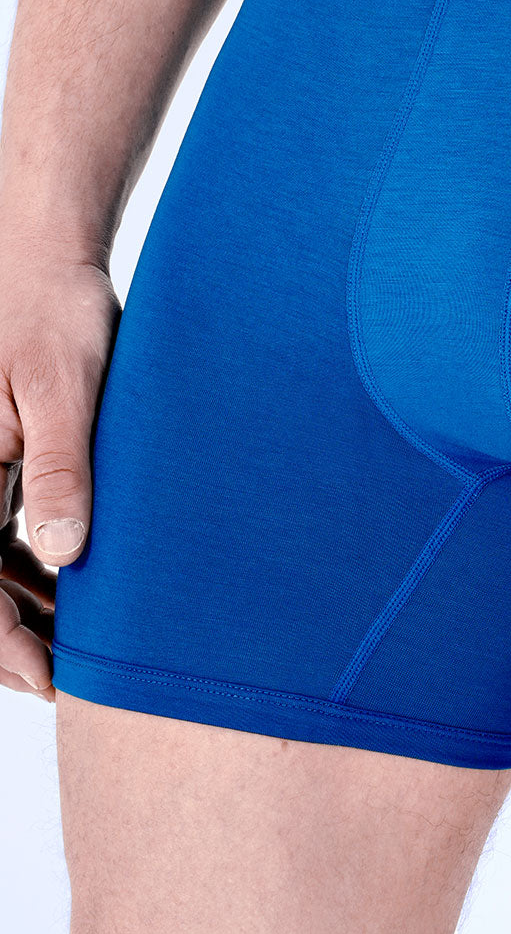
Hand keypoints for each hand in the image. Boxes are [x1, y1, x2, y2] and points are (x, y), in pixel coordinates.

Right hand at [0, 248, 119, 699]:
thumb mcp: (62, 387)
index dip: (1, 642)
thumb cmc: (53, 307)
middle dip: (11, 635)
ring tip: (79, 638)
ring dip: (21, 604)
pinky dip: (26, 565)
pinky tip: (69, 584)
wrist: (44, 254)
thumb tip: (61, 554)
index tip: (48, 679)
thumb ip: (60, 469)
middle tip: (71, 674)